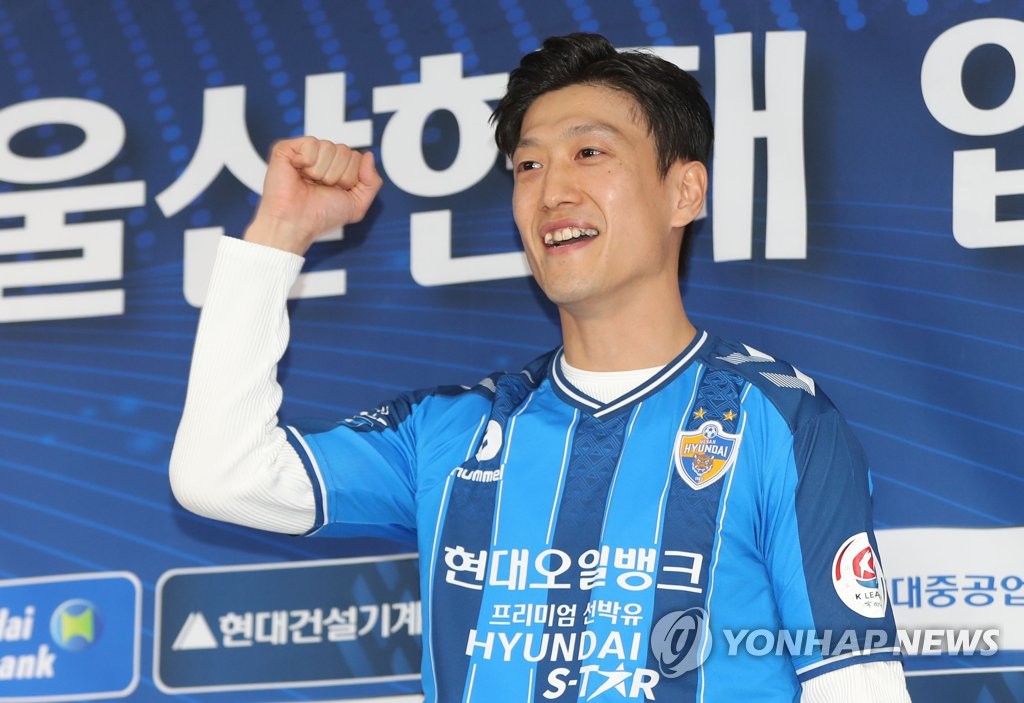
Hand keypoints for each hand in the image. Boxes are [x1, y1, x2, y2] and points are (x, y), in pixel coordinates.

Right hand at [244, 137, 382, 254]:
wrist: (297, 223)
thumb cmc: (322, 216)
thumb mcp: (357, 205)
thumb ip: (372, 182)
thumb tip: (369, 155)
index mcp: (337, 167)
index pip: (357, 157)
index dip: (350, 178)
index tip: (335, 191)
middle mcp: (322, 157)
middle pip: (345, 151)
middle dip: (337, 175)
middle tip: (320, 187)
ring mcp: (304, 151)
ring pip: (329, 146)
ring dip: (322, 172)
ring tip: (309, 182)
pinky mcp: (287, 148)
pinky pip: (311, 143)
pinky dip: (307, 162)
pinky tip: (298, 172)